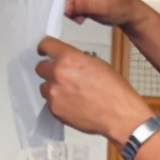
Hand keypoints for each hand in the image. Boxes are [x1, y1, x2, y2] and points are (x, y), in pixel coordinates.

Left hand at [36, 37, 153, 145]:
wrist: (118, 114)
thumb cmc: (113, 89)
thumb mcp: (97, 64)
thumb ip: (76, 60)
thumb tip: (67, 61)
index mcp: (69, 58)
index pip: (46, 45)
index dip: (45, 48)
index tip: (44, 51)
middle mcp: (58, 74)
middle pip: (40, 67)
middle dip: (49, 70)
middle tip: (61, 76)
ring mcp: (54, 93)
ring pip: (44, 86)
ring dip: (53, 88)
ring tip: (70, 94)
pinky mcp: (54, 109)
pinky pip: (50, 102)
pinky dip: (58, 103)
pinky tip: (73, 105)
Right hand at [55, 0, 141, 27]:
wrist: (128, 10)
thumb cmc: (118, 9)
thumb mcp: (101, 9)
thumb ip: (82, 6)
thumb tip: (64, 6)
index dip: (67, 1)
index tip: (71, 16)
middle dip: (70, 3)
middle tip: (79, 18)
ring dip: (71, 4)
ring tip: (82, 16)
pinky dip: (73, 2)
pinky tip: (82, 10)